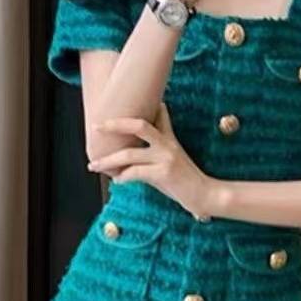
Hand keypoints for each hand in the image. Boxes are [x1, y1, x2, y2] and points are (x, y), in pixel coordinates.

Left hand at [88, 103, 217, 220]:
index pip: (157, 114)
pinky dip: (123, 177)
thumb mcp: (176, 158)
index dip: (139, 108)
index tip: (118, 105)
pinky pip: (135, 173)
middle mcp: (166, 144)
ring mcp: (165, 158)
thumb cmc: (187, 181)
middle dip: (114, 125)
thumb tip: (141, 150)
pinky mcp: (163, 173)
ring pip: (129, 154)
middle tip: (96, 126)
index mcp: (169, 139)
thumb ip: (161, 149)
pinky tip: (117, 180)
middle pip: (138, 125)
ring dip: (108, 160)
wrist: (206, 194)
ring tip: (94, 165)